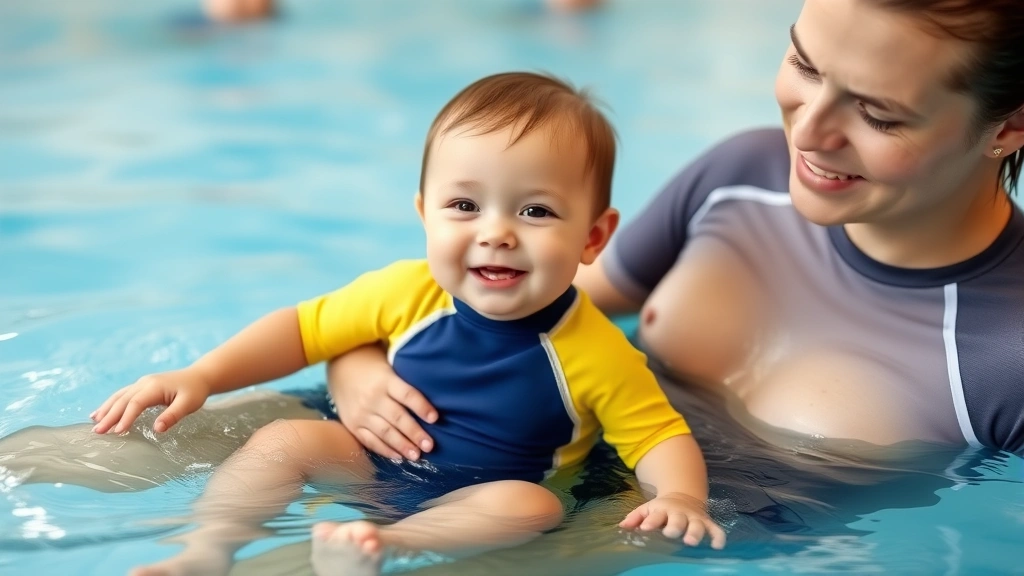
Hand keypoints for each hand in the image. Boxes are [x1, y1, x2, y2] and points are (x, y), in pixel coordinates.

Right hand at [90, 368, 211, 433]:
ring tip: (95, 423)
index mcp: (155, 387)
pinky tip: (100, 413)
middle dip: (109, 416)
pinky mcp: (142, 386)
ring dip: (106, 409)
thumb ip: (172, 416)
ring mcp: (141, 383)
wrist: (199, 376)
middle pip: (123, 400)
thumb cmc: (195, 391)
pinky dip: (110, 404)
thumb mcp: (188, 404)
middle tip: (97, 432)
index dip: (126, 417)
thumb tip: (157, 429)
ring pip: (119, 396)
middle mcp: (144, 383)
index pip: (136, 403)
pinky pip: (122, 395)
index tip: (117, 431)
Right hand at [326, 345, 437, 460]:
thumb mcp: (389, 363)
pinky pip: (369, 440)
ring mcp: (361, 412)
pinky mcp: (352, 424)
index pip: (407, 394)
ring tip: (417, 455)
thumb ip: (405, 380)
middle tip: (429, 446)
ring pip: (385, 432)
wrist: (339, 362)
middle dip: (415, 433)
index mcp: (385, 380)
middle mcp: (372, 397)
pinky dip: (385, 450)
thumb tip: (435, 393)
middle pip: (397, 418)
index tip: (435, 418)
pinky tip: (398, 457)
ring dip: (402, 446)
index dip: (422, 406)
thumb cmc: (372, 362)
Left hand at [619, 492, 726, 549]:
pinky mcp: (707, 523)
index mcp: (662, 510)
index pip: (655, 516)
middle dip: (674, 526)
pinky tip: (717, 546)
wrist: (684, 497)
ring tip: (691, 541)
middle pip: (678, 520)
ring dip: (695, 532)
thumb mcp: (647, 509)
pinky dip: (718, 536)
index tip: (645, 528)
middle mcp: (679, 514)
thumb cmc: (661, 509)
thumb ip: (635, 518)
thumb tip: (622, 527)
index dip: (651, 521)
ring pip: (697, 525)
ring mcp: (694, 518)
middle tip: (670, 533)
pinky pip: (716, 529)